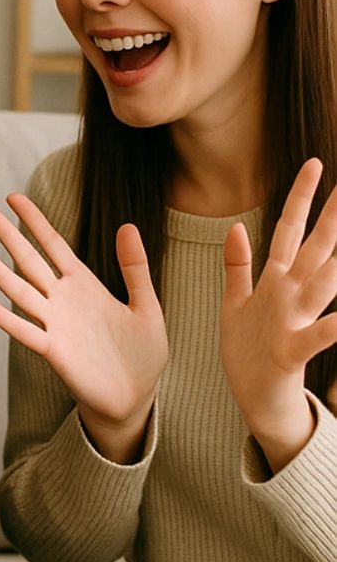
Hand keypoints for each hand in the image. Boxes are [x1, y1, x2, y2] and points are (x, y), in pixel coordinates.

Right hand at [0, 194, 167, 462]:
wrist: (135, 397)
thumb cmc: (141, 354)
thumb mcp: (146, 306)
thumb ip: (135, 268)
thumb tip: (127, 226)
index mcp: (84, 284)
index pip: (53, 244)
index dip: (34, 221)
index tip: (13, 198)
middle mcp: (63, 300)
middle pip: (28, 260)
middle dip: (6, 235)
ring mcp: (55, 324)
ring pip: (20, 291)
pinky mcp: (54, 351)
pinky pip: (27, 332)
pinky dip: (7, 321)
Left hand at [221, 158, 334, 471]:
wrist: (256, 398)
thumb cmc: (248, 350)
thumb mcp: (235, 301)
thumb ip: (237, 266)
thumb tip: (235, 228)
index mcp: (275, 280)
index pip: (289, 228)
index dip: (300, 197)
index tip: (314, 163)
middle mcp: (291, 294)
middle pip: (315, 245)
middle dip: (334, 214)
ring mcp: (296, 319)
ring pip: (324, 281)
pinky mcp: (293, 349)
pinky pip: (320, 334)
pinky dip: (335, 325)